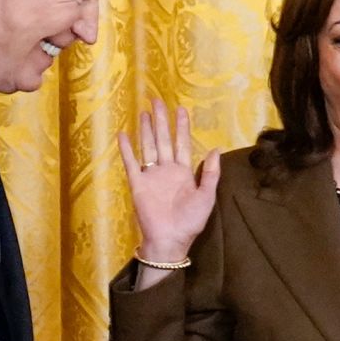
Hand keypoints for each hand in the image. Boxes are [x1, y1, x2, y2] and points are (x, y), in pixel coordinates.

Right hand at [118, 99, 220, 275]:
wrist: (171, 240)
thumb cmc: (190, 221)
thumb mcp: (207, 196)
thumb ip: (211, 173)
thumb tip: (215, 149)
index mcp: (183, 172)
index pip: (182, 144)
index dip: (182, 127)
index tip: (181, 109)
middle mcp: (166, 170)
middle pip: (163, 140)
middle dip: (162, 120)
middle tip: (157, 100)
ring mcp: (151, 176)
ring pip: (148, 147)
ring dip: (146, 130)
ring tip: (144, 112)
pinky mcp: (138, 184)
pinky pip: (131, 163)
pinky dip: (127, 149)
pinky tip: (124, 135)